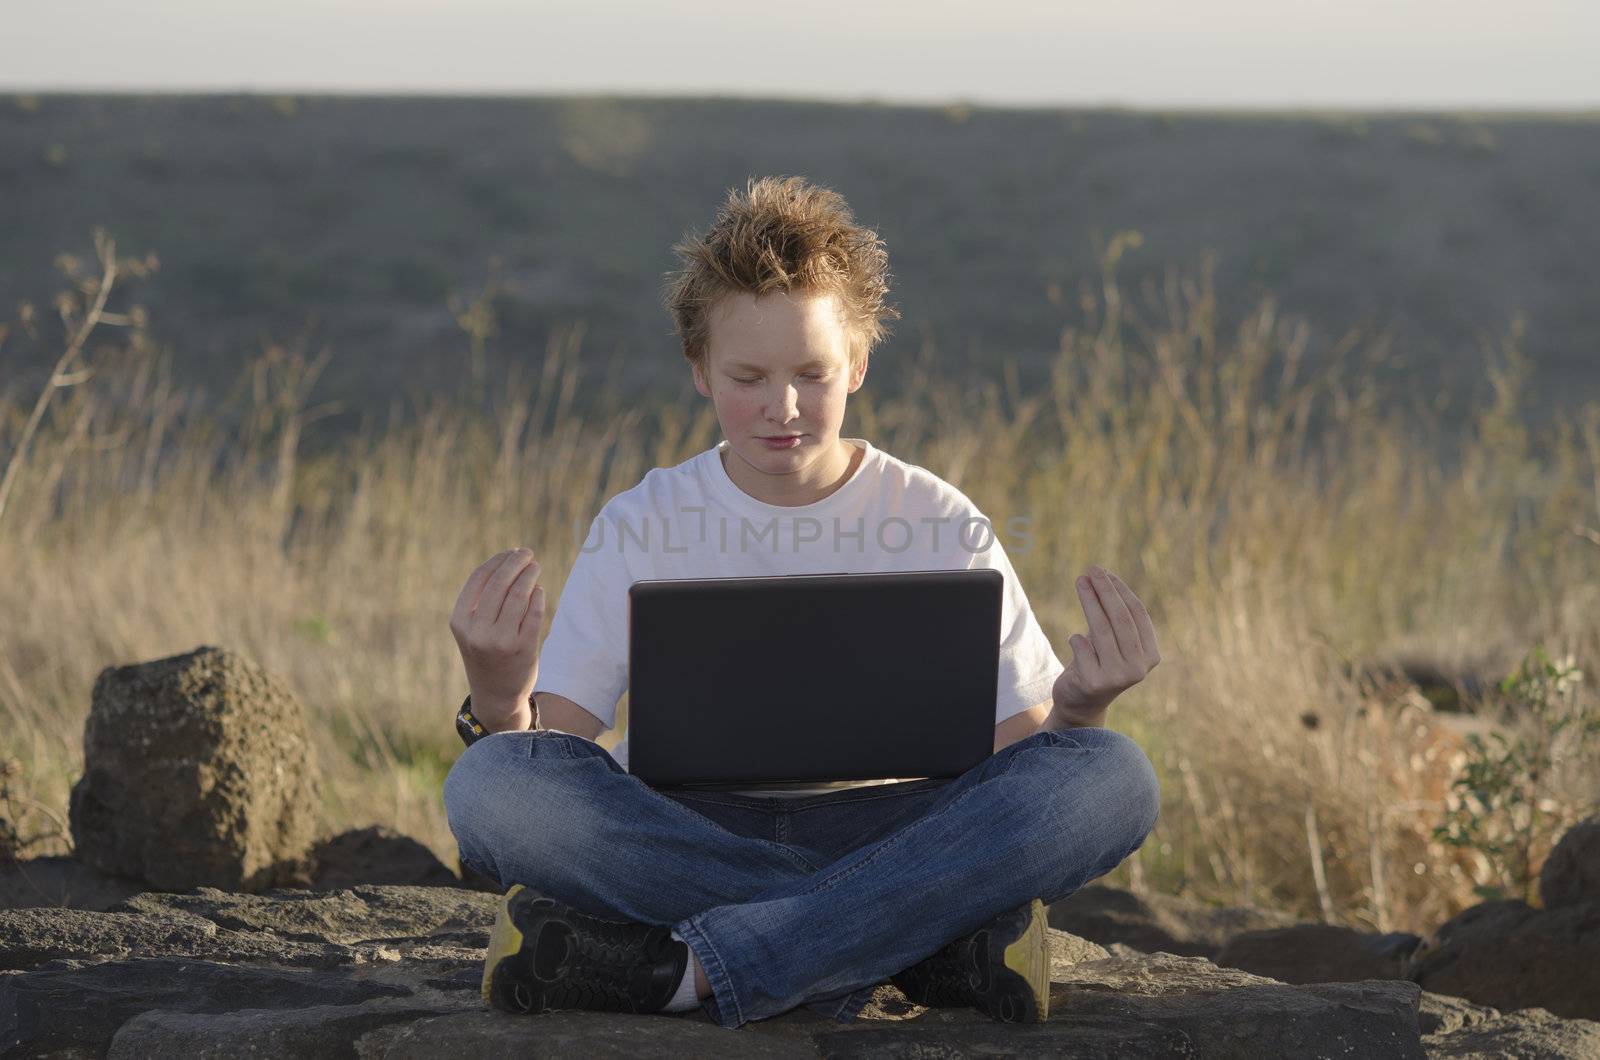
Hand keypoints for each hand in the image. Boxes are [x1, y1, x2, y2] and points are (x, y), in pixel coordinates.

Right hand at [449, 548, 545, 726]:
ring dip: (529, 576)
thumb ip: (482, 601)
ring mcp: (501, 641)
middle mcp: (478, 631)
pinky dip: (537, 597)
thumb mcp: (472, 629)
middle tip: (527, 553)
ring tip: (534, 568)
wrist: (495, 695)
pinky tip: (538, 591)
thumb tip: (509, 562)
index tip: (510, 552)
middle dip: (516, 563)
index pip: (479, 579)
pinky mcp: (523, 649)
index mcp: (460, 621)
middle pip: (500, 583)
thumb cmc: (484, 653)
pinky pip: (534, 613)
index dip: (497, 561)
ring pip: (519, 595)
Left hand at [1051, 565, 1160, 724]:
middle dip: (1105, 590)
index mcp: (1150, 655)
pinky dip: (1075, 638)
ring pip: (1100, 628)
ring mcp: (1118, 676)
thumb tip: (1101, 577)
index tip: (1104, 572)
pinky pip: (1081, 646)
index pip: (1137, 614)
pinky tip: (1075, 641)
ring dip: (1088, 600)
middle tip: (1091, 570)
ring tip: (1080, 581)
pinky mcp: (1094, 682)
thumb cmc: (1097, 663)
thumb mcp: (1112, 640)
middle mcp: (1139, 667)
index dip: (1120, 590)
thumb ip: (1113, 615)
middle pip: (1120, 618)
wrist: (1081, 703)